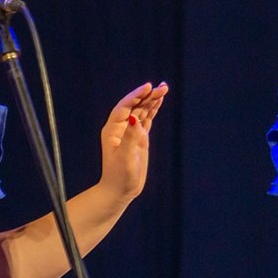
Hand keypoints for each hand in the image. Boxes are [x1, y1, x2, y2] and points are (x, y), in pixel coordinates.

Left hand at [98, 81, 168, 201]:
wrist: (119, 191)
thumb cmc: (119, 176)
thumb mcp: (125, 157)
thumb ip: (130, 137)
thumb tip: (135, 117)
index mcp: (113, 130)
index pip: (125, 107)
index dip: (136, 96)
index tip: (148, 87)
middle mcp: (121, 128)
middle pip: (135, 106)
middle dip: (148, 96)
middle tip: (163, 87)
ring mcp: (130, 132)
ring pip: (142, 111)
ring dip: (152, 100)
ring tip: (164, 88)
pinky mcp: (139, 138)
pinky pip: (147, 120)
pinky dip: (153, 110)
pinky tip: (159, 101)